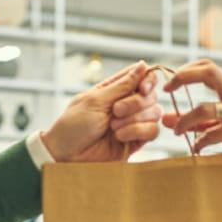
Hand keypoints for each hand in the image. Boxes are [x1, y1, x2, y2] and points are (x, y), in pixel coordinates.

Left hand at [41, 63, 159, 162]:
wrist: (67, 156)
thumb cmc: (73, 126)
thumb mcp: (95, 100)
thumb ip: (122, 85)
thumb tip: (142, 65)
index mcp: (114, 89)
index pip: (142, 76)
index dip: (148, 80)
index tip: (142, 88)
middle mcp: (126, 104)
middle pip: (151, 95)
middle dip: (136, 103)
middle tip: (115, 112)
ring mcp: (132, 122)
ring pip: (154, 113)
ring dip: (134, 119)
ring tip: (113, 128)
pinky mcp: (136, 140)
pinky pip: (152, 131)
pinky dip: (137, 132)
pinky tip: (120, 137)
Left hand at [162, 60, 221, 173]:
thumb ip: (196, 122)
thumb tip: (165, 120)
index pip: (207, 66)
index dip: (185, 70)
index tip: (168, 84)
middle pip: (208, 72)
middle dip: (183, 77)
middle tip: (167, 90)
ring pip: (204, 108)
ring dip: (184, 120)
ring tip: (176, 131)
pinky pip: (213, 134)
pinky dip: (200, 142)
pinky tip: (195, 149)